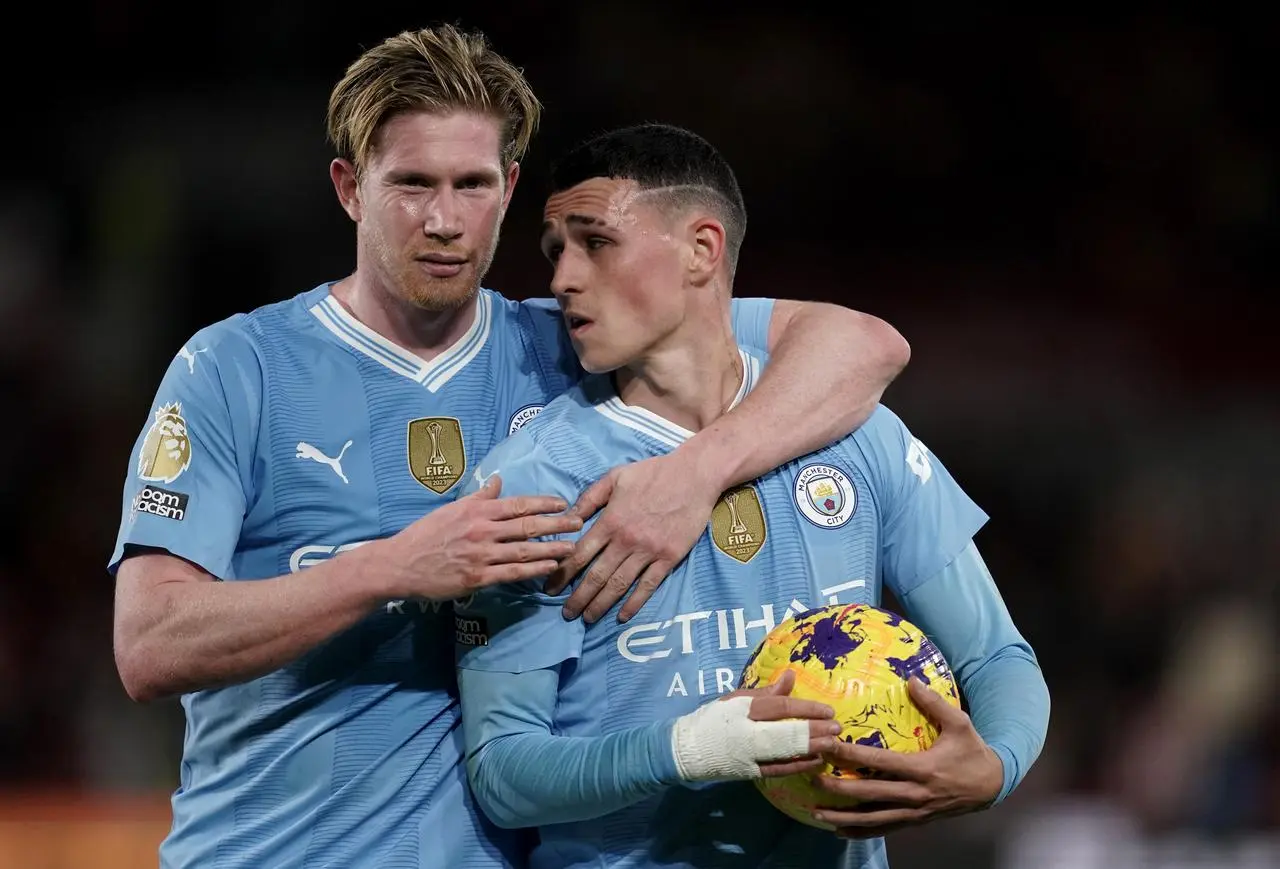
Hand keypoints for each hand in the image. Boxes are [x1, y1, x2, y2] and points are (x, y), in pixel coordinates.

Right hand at [379, 474, 582, 600]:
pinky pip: (512, 573)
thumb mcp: (452, 508)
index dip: (544, 503)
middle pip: (527, 526)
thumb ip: (479, 496)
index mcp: (477, 511)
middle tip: (579, 522)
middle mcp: (482, 530)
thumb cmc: (426, 534)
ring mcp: (481, 555)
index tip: (563, 503)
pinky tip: (550, 568)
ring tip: (573, 548)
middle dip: (556, 524)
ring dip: (552, 548)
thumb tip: (498, 480)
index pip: (517, 504)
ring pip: (524, 550)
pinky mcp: (477, 577)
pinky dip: (534, 570)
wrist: (400, 563)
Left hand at [545, 451, 719, 622]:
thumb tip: (567, 518)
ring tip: (588, 618)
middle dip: (578, 597)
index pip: (579, 554)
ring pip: (619, 584)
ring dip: (601, 604)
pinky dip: (634, 603)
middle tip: (567, 613)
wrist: (695, 475)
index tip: (550, 588)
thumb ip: (590, 498)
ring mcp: (648, 551)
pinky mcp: (669, 558)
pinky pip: (648, 586)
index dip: (562, 574)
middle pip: (596, 576)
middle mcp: (626, 540)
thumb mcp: (615, 477)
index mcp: (610, 521)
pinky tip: (622, 616)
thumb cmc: (653, 473)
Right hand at [725, 669, 843, 777]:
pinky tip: (817, 761)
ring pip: (785, 753)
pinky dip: (798, 765)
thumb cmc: (715, 719)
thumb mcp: (736, 699)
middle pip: (785, 732)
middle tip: (837, 728)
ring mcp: (748, 756)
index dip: (806, 708)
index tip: (828, 710)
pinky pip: (778, 770)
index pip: (780, 707)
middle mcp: (746, 733)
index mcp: (743, 709)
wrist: (689, 750)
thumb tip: (791, 675)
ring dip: (812, 749)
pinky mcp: (749, 773)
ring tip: (833, 744)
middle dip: (814, 731)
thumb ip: (766, 691)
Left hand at [811, 678, 1003, 837]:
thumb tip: (911, 679)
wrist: (992, 786)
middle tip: (811, 778)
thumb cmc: (973, 752)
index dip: (850, 755)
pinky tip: (840, 831)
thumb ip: (934, 702)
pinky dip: (861, 832)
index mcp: (923, 768)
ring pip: (873, 818)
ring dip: (843, 817)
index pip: (879, 762)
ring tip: (816, 813)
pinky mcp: (915, 822)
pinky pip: (884, 829)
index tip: (827, 746)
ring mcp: (914, 812)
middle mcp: (915, 794)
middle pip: (869, 794)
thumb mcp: (960, 723)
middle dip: (838, 788)